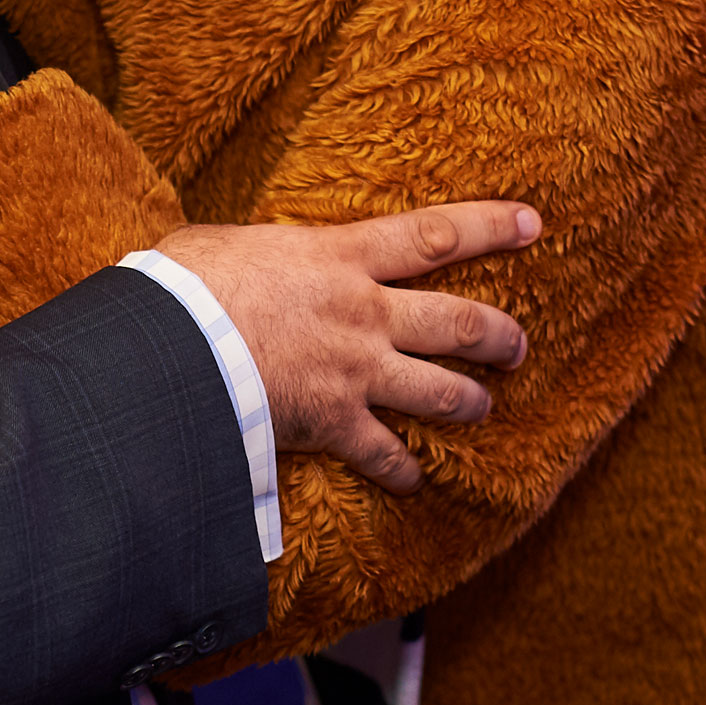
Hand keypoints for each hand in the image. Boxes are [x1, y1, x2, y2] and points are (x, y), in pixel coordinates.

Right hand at [157, 204, 537, 496]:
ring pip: (441, 391)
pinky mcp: (334, 423)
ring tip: (484, 407)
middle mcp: (365, 313)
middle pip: (459, 322)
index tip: (532, 224)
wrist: (174, 347)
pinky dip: (403, 471)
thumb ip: (260, 249)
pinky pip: (385, 455)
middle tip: (519, 344)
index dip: (489, 227)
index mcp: (341, 256)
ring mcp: (356, 371)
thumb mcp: (227, 241)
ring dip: (470, 402)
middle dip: (500, 336)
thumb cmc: (188, 283)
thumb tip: (244, 249)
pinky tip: (413, 480)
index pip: (432, 236)